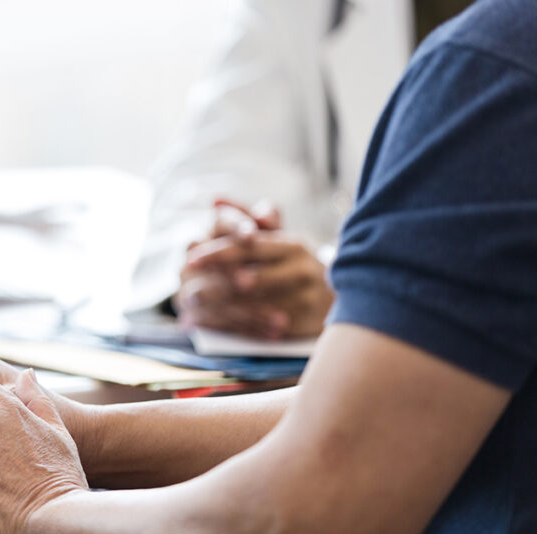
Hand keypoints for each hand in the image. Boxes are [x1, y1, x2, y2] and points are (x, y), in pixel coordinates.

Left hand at [175, 199, 332, 338]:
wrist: (348, 293)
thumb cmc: (295, 262)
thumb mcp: (276, 238)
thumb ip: (245, 216)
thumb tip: (214, 200)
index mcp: (292, 245)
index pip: (249, 247)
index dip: (218, 254)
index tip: (191, 260)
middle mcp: (302, 269)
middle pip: (251, 279)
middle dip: (216, 286)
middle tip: (188, 290)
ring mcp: (307, 299)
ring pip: (256, 307)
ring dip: (221, 310)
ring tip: (192, 311)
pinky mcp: (306, 325)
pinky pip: (266, 330)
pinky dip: (238, 329)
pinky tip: (214, 327)